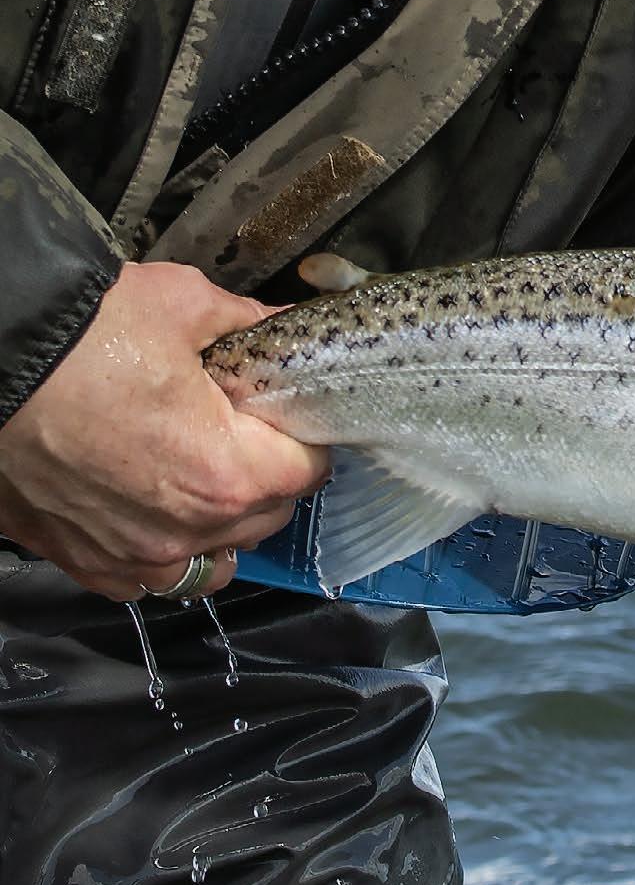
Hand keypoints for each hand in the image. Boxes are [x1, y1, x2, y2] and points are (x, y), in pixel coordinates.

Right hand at [0, 262, 329, 600]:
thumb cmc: (76, 334)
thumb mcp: (181, 306)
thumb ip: (249, 325)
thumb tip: (286, 328)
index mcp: (227, 473)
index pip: (307, 471)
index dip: (303, 436)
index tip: (287, 418)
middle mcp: (185, 529)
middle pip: (265, 517)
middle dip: (264, 476)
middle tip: (240, 434)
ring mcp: (132, 553)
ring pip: (211, 557)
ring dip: (218, 524)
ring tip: (199, 478)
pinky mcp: (84, 559)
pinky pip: (144, 578)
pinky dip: (158, 551)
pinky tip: (149, 512)